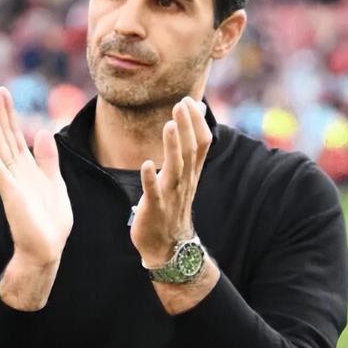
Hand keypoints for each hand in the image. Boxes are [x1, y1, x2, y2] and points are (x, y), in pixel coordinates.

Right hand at [0, 84, 72, 268]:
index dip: (10, 112)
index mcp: (27, 166)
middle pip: (5, 135)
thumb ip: (47, 158)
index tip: (3, 91)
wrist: (48, 248)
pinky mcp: (11, 193)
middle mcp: (16, 170)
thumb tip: (42, 132)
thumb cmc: (50, 219)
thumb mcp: (54, 181)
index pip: (15, 133)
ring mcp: (11, 181)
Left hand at [130, 96, 210, 265]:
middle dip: (186, 127)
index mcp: (191, 173)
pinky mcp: (154, 209)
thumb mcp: (185, 175)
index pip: (201, 143)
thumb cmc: (173, 204)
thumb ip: (190, 146)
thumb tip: (199, 114)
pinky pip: (153, 193)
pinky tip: (147, 164)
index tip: (189, 101)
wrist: (168, 246)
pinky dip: (150, 179)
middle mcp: (184, 181)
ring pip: (175, 168)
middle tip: (181, 104)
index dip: (196, 122)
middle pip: (190, 151)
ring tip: (169, 125)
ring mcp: (170, 195)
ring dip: (172, 146)